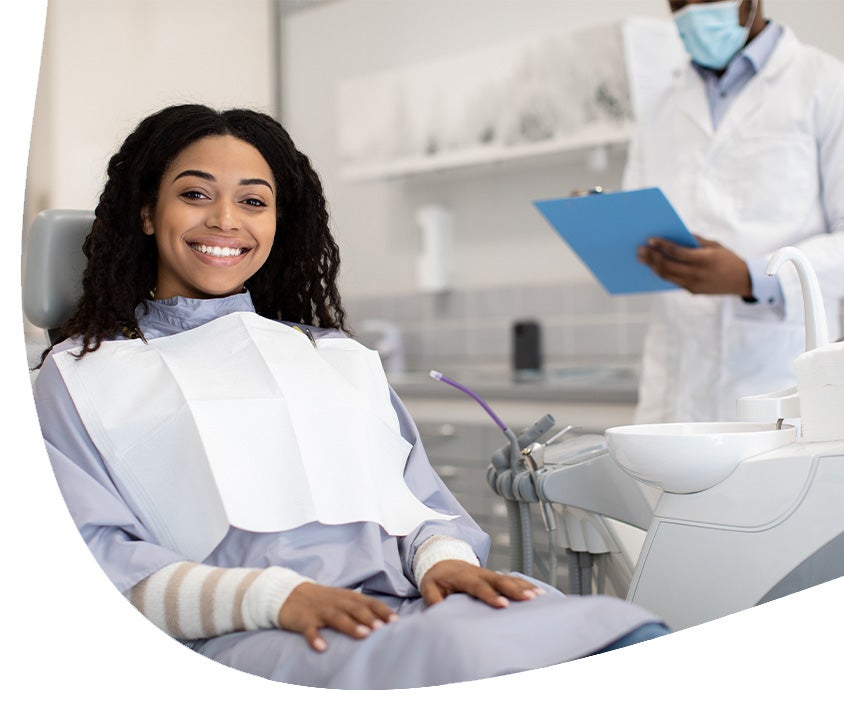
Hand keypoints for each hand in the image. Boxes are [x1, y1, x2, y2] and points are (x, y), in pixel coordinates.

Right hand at [278, 582, 397, 652]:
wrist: (288, 593)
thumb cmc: (322, 600)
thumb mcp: (342, 599)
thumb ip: (360, 608)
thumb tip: (384, 622)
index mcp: (347, 597)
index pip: (368, 602)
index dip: (382, 611)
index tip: (395, 621)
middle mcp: (336, 602)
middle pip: (355, 609)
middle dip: (369, 618)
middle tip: (382, 629)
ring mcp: (319, 611)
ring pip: (336, 617)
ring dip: (350, 626)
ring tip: (363, 635)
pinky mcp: (303, 620)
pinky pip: (309, 630)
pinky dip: (315, 638)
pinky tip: (322, 648)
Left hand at [419, 559, 543, 607]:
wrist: (442, 561)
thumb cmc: (437, 578)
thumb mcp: (428, 587)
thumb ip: (433, 599)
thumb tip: (440, 613)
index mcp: (463, 576)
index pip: (478, 586)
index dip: (491, 595)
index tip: (503, 605)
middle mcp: (479, 573)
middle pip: (498, 580)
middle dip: (514, 589)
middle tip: (528, 598)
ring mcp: (488, 574)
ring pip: (508, 578)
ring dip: (523, 587)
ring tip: (538, 596)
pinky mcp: (495, 577)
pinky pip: (512, 579)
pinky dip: (525, 585)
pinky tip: (539, 592)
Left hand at [637, 236, 752, 296]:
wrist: (743, 281)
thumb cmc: (728, 258)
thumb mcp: (714, 245)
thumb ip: (695, 240)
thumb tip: (674, 234)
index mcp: (704, 259)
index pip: (677, 252)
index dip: (662, 246)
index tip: (650, 240)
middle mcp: (697, 274)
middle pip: (667, 266)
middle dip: (651, 257)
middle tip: (639, 250)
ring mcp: (693, 285)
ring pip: (667, 276)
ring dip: (652, 266)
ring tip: (643, 258)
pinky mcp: (692, 291)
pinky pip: (673, 281)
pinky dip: (662, 273)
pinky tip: (654, 266)